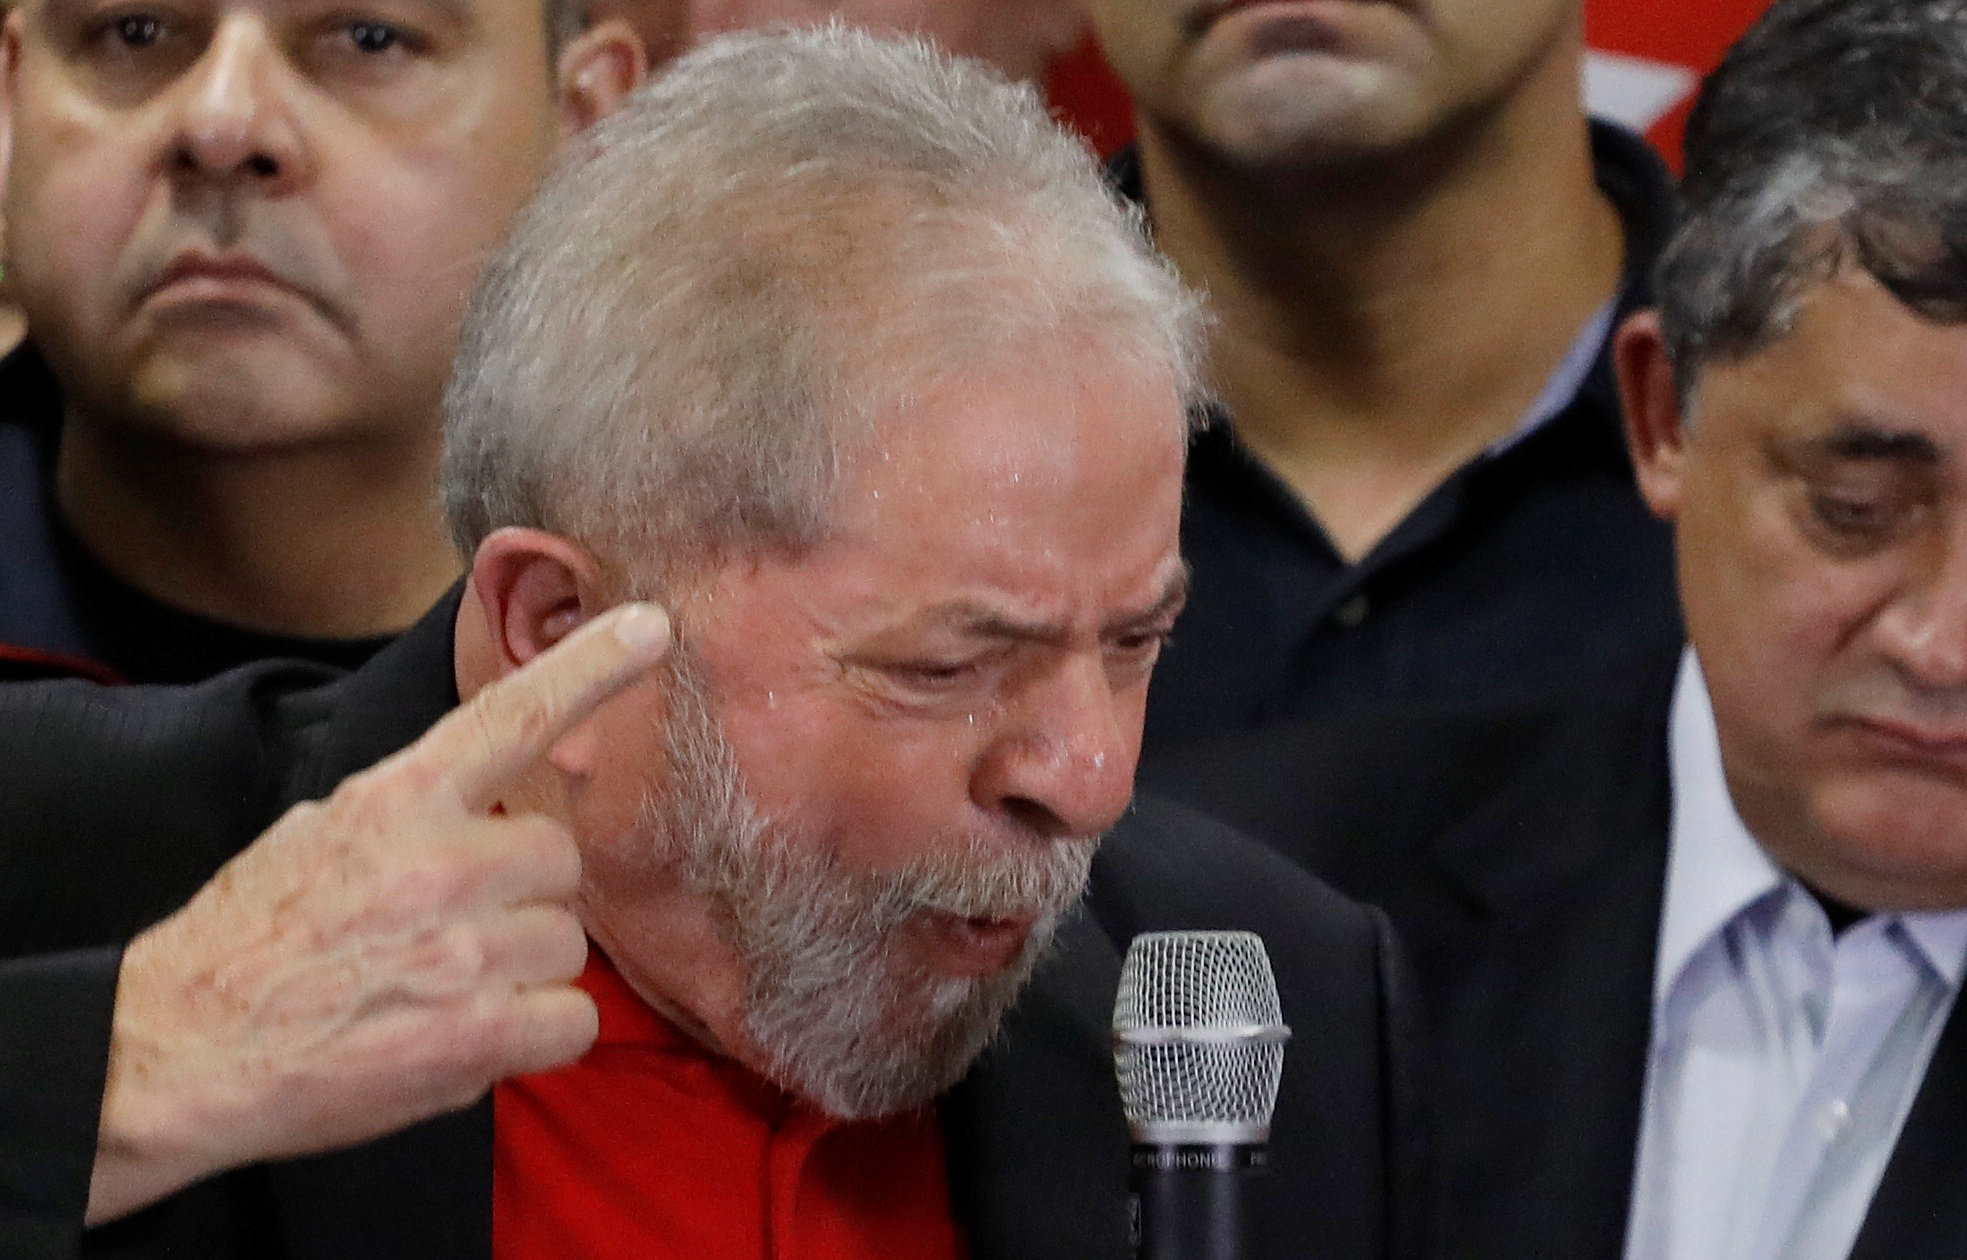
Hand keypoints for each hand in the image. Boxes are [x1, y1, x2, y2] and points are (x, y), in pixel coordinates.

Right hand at [86, 603, 671, 1224]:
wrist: (179, 1055)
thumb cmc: (244, 945)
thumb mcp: (318, 835)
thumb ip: (413, 808)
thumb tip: (486, 795)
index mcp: (396, 801)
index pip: (512, 716)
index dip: (588, 668)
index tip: (651, 627)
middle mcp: (441, 864)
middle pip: (559, 857)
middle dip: (521, 892)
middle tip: (453, 926)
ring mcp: (466, 950)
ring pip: (567, 941)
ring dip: (522, 967)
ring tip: (442, 988)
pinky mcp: (480, 1034)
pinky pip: (573, 1019)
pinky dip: (535, 1033)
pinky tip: (471, 1034)